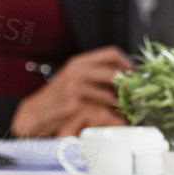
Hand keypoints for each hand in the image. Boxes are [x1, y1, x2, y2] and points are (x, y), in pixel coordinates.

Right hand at [10, 46, 134, 136]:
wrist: (34, 113)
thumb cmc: (58, 98)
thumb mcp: (75, 80)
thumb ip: (95, 76)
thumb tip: (126, 80)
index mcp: (80, 63)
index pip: (111, 53)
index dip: (127, 63)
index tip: (135, 74)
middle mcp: (77, 71)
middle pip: (115, 73)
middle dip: (130, 87)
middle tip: (139, 97)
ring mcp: (74, 87)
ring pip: (110, 96)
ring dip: (121, 106)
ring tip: (127, 113)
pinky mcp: (73, 105)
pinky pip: (100, 111)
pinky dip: (111, 117)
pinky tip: (115, 121)